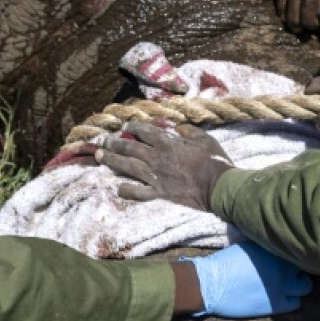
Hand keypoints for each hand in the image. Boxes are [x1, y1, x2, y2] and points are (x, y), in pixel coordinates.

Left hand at [99, 122, 230, 211]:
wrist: (220, 187)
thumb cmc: (215, 161)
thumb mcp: (204, 138)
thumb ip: (188, 130)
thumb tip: (176, 127)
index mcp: (168, 143)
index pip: (144, 131)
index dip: (132, 128)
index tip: (125, 127)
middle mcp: (157, 158)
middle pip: (130, 148)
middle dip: (114, 143)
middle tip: (104, 141)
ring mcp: (156, 177)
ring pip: (128, 167)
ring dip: (112, 161)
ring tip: (99, 156)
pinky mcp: (160, 193)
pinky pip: (138, 192)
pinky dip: (127, 190)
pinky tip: (118, 187)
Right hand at [186, 242, 312, 317]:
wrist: (212, 284)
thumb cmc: (226, 262)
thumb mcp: (249, 246)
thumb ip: (267, 245)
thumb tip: (276, 244)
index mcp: (275, 248)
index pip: (298, 248)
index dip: (296, 253)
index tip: (292, 256)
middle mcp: (283, 266)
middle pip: (307, 267)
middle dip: (301, 268)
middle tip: (291, 272)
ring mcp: (283, 286)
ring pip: (306, 286)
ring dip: (299, 286)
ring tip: (289, 286)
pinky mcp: (277, 304)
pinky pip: (296, 304)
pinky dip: (292, 300)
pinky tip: (282, 298)